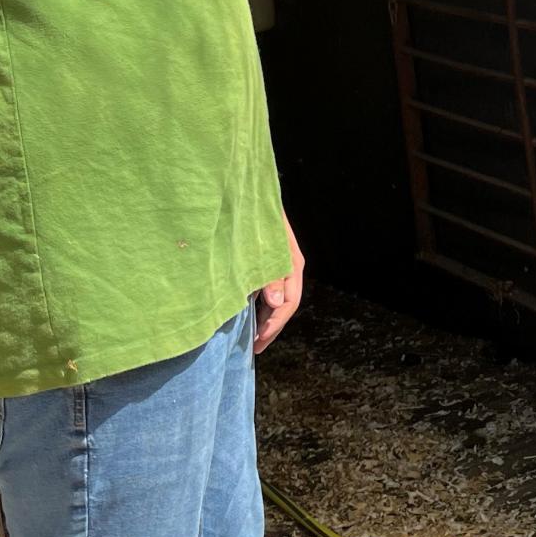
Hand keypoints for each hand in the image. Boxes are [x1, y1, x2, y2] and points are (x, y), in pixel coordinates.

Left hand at [254, 214, 305, 351]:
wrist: (244, 189)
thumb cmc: (251, 217)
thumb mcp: (259, 245)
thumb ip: (268, 273)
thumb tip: (276, 302)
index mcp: (292, 264)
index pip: (288, 303)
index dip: (273, 325)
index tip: (257, 343)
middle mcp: (290, 265)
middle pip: (285, 304)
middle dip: (271, 327)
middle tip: (254, 347)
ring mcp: (279, 263)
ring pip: (278, 297)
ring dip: (266, 317)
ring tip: (251, 335)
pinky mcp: (267, 260)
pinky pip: (269, 288)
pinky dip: (260, 303)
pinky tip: (248, 311)